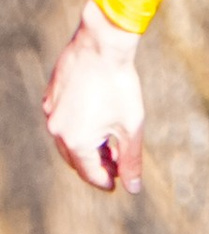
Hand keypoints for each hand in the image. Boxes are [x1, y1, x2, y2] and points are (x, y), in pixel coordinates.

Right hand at [42, 3, 144, 192]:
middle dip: (96, 165)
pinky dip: (78, 128)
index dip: (106, 181)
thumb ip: (131, 161)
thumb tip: (132, 188)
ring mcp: (50, 111)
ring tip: (109, 145)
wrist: (102, 46)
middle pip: (76, 159)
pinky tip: (96, 122)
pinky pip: (62, 121)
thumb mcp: (131, 127)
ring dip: (86, 147)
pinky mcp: (51, 96)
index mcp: (75, 141)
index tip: (119, 183)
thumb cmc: (120, 86)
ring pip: (67, 140)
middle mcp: (57, 129)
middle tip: (116, 166)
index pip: (89, 173)